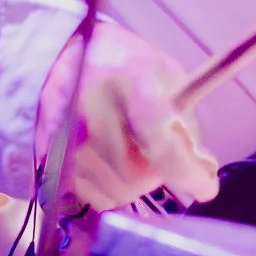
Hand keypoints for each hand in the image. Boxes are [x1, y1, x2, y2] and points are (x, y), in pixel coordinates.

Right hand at [35, 21, 217, 211]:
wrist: (61, 59)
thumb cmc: (124, 66)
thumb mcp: (166, 76)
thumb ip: (186, 121)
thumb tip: (202, 168)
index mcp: (131, 85)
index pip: (162, 144)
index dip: (188, 173)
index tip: (206, 187)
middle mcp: (94, 115)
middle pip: (138, 177)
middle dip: (160, 175)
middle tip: (163, 158)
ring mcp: (67, 141)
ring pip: (116, 193)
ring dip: (135, 184)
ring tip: (133, 153)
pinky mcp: (49, 160)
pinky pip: (92, 196)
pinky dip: (110, 188)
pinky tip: (111, 163)